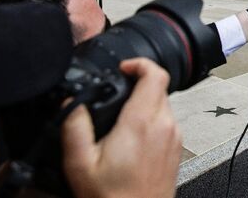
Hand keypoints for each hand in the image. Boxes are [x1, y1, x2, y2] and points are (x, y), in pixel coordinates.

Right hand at [61, 58, 180, 197]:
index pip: (155, 74)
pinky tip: (132, 138)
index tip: (123, 68)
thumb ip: (74, 126)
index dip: (139, 63)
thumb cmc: (113, 197)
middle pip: (158, 87)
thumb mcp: (80, 163)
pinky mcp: (176, 148)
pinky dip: (151, 120)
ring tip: (120, 118)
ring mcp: (174, 137)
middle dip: (137, 85)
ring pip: (164, 104)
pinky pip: (167, 122)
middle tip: (116, 94)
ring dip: (144, 103)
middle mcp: (165, 125)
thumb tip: (71, 102)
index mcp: (142, 122)